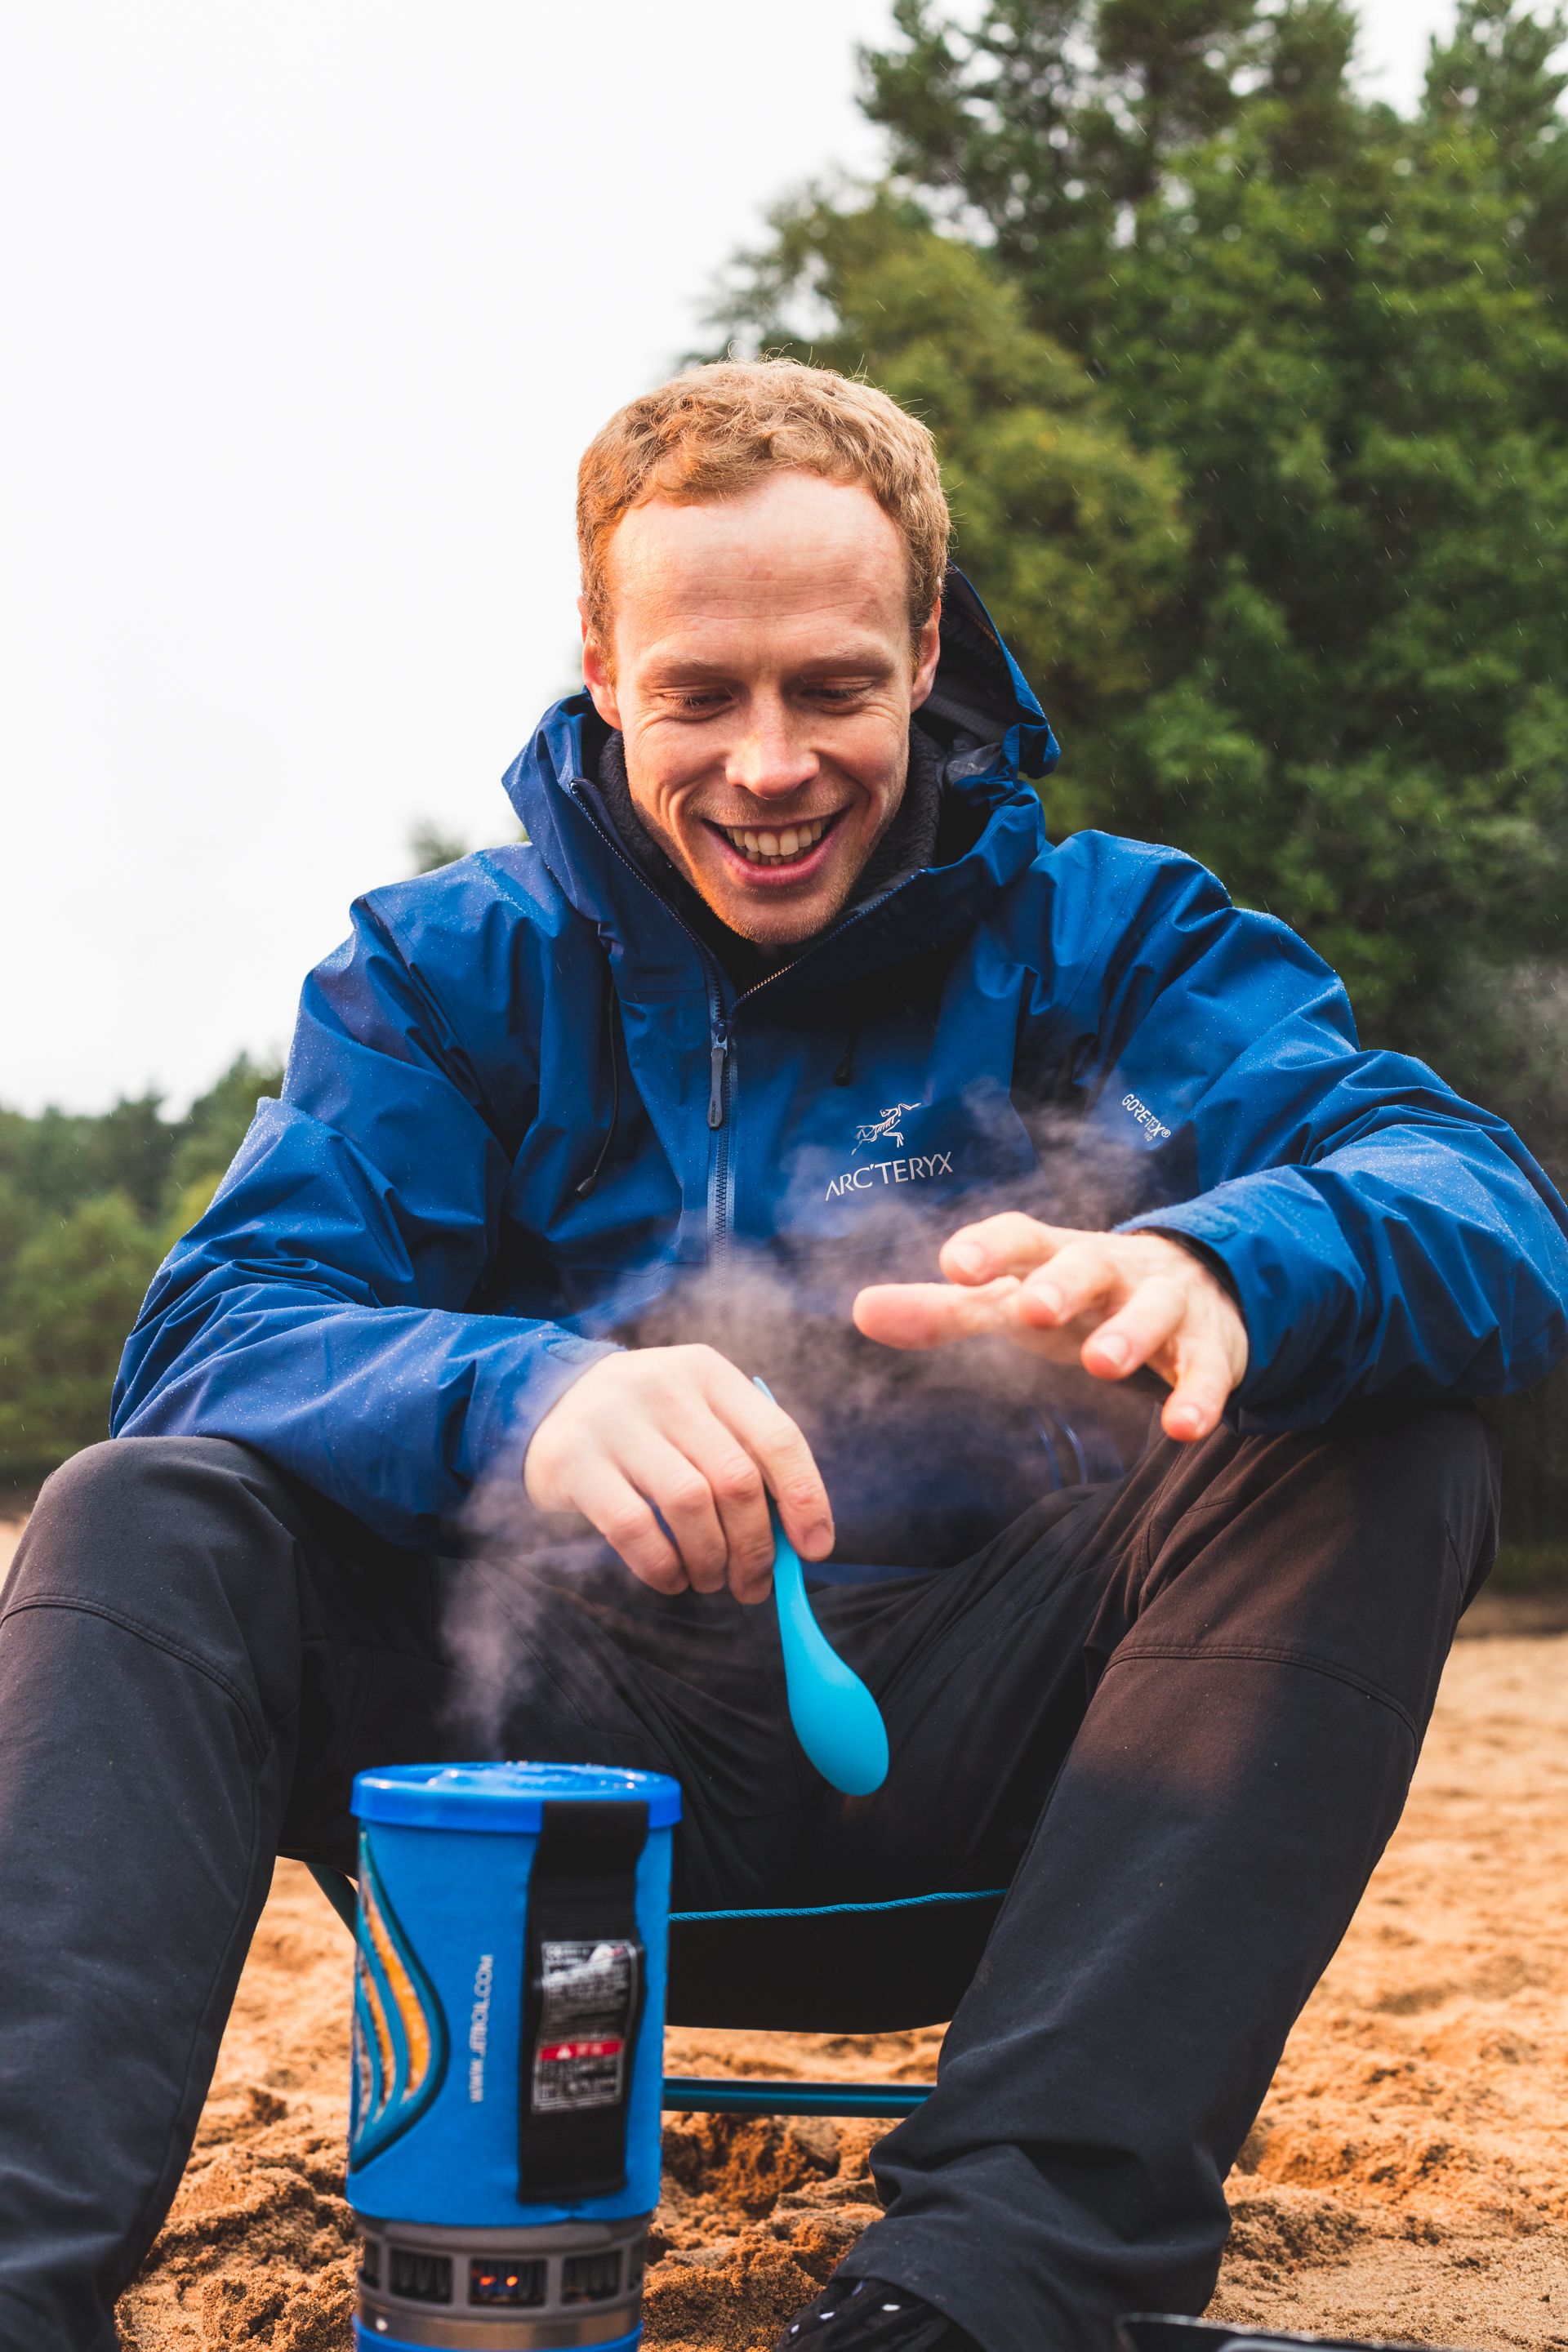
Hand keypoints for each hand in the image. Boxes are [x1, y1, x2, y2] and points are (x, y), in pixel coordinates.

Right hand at [523, 1344, 833, 1599]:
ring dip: (711, 1560)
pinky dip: (662, 1565)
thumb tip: (799, 1540)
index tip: (815, 1549)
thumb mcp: (696, 1415)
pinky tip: (671, 1579)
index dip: (805, 1498)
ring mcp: (615, 1420)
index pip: (777, 1436)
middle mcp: (665, 1386)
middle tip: (754, 1586)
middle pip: (736, 1479)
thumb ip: (743, 1460)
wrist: (546, 1400)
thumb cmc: (646, 1424)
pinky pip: (633, 1527)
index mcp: (709, 1372)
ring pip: (689, 1504)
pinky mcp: (573, 1460)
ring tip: (711, 1581)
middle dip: (756, 1547)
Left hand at [853, 1214, 1248, 1442]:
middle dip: (1061, 1285)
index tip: (953, 1266)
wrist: (1202, 1284)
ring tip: (1104, 1366)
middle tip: (1033, 1310)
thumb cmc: (1083, 1298)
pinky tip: (1184, 1428)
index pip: (1021, 1237)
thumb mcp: (1017, 1300)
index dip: (989, 1248)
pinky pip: (1208, 1371)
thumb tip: (860, 1311)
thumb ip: (946, 1311)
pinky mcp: (1212, 1347)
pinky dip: (1199, 1397)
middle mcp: (1112, 1269)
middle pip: (1086, 1265)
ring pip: (1152, 1312)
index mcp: (1056, 1255)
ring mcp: (1167, 1303)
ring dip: (1129, 1335)